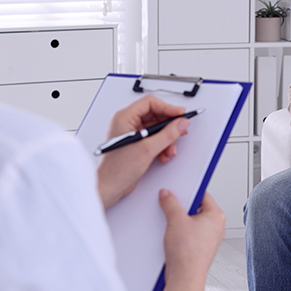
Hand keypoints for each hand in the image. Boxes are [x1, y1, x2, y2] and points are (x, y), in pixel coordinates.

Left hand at [97, 95, 189, 209]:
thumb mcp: (147, 149)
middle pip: (155, 115)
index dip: (168, 108)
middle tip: (180, 131)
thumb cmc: (117, 169)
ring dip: (167, 138)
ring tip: (170, 149)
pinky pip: (153, 139)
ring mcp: (132, 134)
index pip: (150, 103)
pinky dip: (162, 145)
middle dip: (169, 126)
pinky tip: (164, 154)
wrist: (109, 187)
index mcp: (125, 117)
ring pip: (156, 129)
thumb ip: (168, 134)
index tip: (180, 115)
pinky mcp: (136, 144)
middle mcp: (127, 123)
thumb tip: (181, 123)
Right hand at [142, 190, 224, 290]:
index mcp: (217, 216)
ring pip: (193, 222)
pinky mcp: (201, 249)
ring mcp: (209, 239)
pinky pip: (190, 234)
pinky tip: (171, 236)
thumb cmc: (188, 254)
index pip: (203, 194)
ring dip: (180, 221)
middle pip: (197, 208)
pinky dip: (180, 232)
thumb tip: (167, 195)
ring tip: (171, 224)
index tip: (177, 190)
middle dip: (182, 207)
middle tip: (171, 207)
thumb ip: (170, 203)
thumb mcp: (175, 220)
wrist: (185, 278)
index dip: (188, 191)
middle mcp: (217, 227)